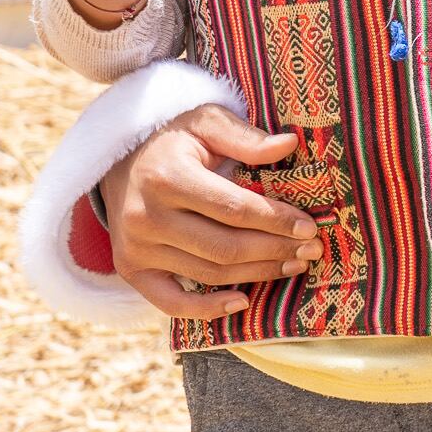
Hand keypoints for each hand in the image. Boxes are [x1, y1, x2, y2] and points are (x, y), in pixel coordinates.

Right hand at [99, 104, 313, 318]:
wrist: (121, 161)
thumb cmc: (175, 140)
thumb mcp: (206, 122)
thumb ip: (245, 137)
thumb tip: (289, 144)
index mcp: (167, 177)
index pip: (234, 208)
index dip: (276, 221)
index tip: (309, 227)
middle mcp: (146, 217)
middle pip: (225, 247)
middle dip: (275, 250)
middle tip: (311, 250)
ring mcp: (136, 248)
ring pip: (208, 273)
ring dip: (256, 274)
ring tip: (293, 265)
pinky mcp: (131, 269)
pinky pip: (170, 302)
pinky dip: (206, 309)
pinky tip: (242, 302)